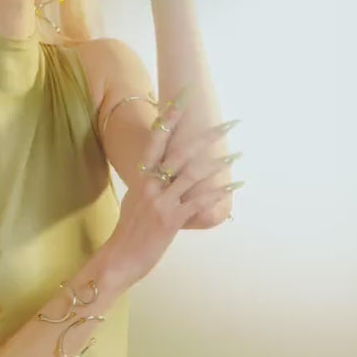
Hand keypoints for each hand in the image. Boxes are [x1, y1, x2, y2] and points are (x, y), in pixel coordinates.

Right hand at [98, 98, 241, 289]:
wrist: (119, 258)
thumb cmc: (128, 231)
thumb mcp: (134, 199)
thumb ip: (147, 182)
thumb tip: (157, 170)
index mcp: (141, 177)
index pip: (156, 139)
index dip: (170, 118)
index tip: (182, 98)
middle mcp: (151, 185)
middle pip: (182, 152)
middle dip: (207, 136)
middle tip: (228, 123)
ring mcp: (161, 202)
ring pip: (194, 175)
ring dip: (220, 164)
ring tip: (238, 154)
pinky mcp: (171, 220)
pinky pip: (199, 202)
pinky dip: (218, 193)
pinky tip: (233, 186)